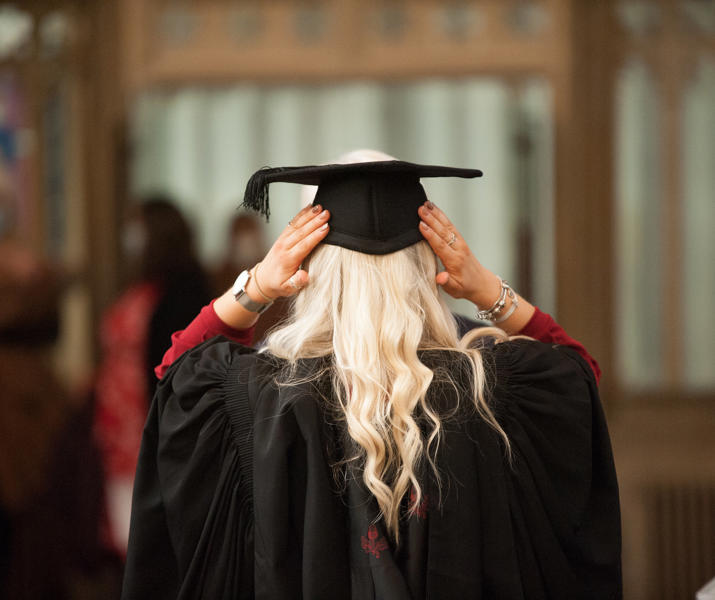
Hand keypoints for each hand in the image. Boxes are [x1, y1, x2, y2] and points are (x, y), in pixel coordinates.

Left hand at [250, 204, 329, 298]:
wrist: (263, 279)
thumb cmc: (278, 284)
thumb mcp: (287, 289)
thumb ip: (296, 282)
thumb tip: (304, 276)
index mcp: (288, 260)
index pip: (304, 245)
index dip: (315, 236)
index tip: (326, 228)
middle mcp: (284, 247)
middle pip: (301, 232)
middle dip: (315, 221)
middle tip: (327, 214)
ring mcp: (282, 240)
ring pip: (297, 225)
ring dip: (309, 215)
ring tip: (321, 207)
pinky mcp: (282, 236)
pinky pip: (292, 223)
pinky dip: (301, 214)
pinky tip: (309, 207)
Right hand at [417, 201, 534, 332]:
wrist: (481, 283)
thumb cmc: (465, 287)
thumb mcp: (455, 290)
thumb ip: (446, 283)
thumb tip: (440, 278)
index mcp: (455, 260)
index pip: (441, 245)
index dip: (430, 235)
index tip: (421, 225)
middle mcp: (458, 249)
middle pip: (443, 231)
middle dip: (431, 219)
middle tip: (420, 209)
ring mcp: (460, 243)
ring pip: (447, 226)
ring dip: (436, 214)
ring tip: (426, 205)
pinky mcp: (460, 240)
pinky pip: (450, 226)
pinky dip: (442, 216)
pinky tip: (434, 209)